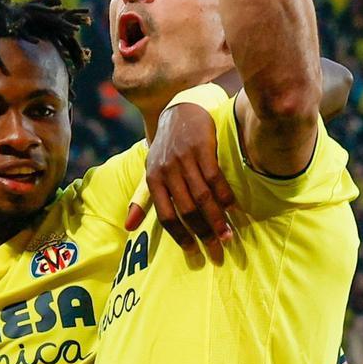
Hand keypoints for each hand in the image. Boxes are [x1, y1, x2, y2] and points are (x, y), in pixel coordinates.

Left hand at [127, 103, 234, 257]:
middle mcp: (167, 171)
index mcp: (153, 179)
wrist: (180, 111)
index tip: (193, 251)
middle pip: (186, 210)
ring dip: (217, 219)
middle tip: (217, 249)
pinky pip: (215, 178)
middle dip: (203, 232)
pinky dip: (225, 195)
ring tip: (228, 235)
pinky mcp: (202, 148)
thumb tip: (128, 227)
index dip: (179, 235)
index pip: (164, 215)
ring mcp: (184, 159)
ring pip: (202, 196)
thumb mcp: (150, 170)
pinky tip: (233, 208)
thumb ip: (142, 199)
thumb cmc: (165, 148)